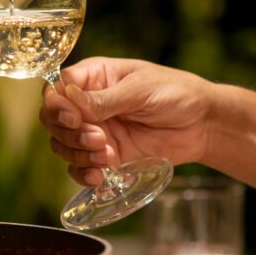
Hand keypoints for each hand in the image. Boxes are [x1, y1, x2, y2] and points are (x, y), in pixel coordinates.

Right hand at [40, 57, 213, 186]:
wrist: (203, 125)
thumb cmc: (175, 93)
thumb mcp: (140, 90)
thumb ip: (105, 99)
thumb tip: (71, 101)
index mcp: (92, 78)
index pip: (56, 89)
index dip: (57, 105)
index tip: (75, 118)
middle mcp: (86, 104)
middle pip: (52, 119)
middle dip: (69, 133)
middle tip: (98, 139)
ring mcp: (94, 131)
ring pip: (62, 144)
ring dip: (78, 154)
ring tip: (107, 156)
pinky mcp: (105, 155)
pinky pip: (79, 167)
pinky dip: (83, 173)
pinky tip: (100, 176)